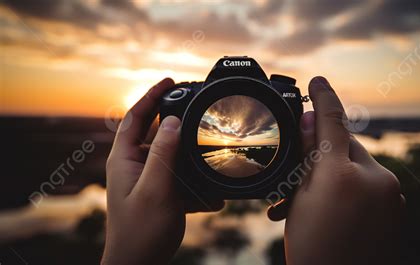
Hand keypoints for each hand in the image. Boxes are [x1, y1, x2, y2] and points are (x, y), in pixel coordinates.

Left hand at [102, 78, 223, 264]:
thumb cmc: (140, 231)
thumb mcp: (155, 188)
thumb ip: (163, 154)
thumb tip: (173, 121)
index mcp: (124, 159)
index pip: (135, 117)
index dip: (151, 96)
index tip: (169, 81)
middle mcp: (133, 166)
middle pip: (155, 133)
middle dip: (176, 125)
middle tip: (196, 111)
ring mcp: (147, 180)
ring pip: (171, 158)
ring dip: (191, 160)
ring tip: (209, 166)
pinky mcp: (159, 194)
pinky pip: (179, 180)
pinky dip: (196, 185)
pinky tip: (211, 198)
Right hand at [268, 77, 403, 263]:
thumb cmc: (312, 250)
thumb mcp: (300, 199)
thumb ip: (309, 157)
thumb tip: (311, 120)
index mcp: (345, 176)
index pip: (333, 122)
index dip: (323, 97)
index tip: (316, 81)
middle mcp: (376, 179)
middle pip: (345, 146)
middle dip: (322, 151)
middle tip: (301, 167)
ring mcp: (391, 194)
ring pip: (355, 166)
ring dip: (334, 172)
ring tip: (310, 197)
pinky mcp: (395, 207)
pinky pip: (368, 183)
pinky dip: (350, 186)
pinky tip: (331, 202)